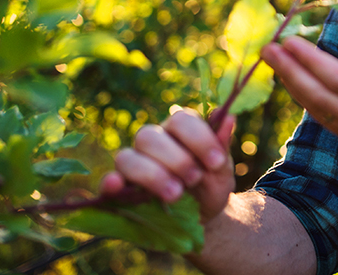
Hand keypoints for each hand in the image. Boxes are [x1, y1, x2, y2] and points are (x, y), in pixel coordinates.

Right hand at [100, 108, 235, 218]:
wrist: (202, 220)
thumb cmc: (210, 188)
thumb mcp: (221, 171)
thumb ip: (221, 146)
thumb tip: (229, 117)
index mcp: (179, 131)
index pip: (181, 119)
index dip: (199, 138)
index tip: (216, 162)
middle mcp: (152, 141)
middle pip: (150, 136)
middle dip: (175, 159)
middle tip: (195, 179)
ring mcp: (133, 163)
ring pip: (127, 157)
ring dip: (152, 174)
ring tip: (175, 194)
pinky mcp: (119, 188)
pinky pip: (108, 180)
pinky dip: (110, 183)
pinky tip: (117, 186)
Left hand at [262, 28, 337, 176]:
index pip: (337, 78)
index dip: (310, 60)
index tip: (289, 41)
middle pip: (317, 94)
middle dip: (289, 70)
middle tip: (267, 48)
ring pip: (316, 109)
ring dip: (292, 85)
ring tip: (274, 63)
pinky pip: (323, 119)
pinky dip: (305, 101)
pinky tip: (295, 87)